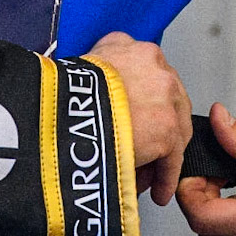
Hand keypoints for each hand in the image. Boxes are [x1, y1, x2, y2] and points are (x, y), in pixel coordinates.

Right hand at [85, 31, 192, 205]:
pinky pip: (171, 158)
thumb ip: (94, 76)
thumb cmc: (62, 93)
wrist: (69, 108)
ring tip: (147, 174)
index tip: (134, 118)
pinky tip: (156, 189)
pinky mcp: (168, 130)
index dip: (140, 101)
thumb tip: (90, 98)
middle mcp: (154, 66)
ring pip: (173, 129)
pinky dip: (164, 176)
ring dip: (160, 153)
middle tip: (143, 149)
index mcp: (128, 46)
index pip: (145, 73)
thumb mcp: (77, 67)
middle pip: (165, 101)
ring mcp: (165, 98)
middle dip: (155, 128)